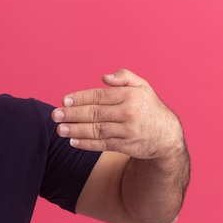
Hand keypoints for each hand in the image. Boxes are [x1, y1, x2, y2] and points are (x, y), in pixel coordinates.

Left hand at [51, 69, 183, 159]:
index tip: (64, 101)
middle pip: (95, 113)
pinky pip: (103, 145)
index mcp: (130, 95)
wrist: (167, 135)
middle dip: (73, 114)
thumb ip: (124, 77)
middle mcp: (129, 112)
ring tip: (60, 129)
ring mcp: (129, 130)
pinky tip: (73, 142)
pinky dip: (87, 144)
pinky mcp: (128, 146)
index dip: (80, 98)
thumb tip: (105, 77)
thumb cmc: (148, 107)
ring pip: (97, 130)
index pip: (100, 96)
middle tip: (55, 115)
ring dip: (76, 130)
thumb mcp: (142, 87)